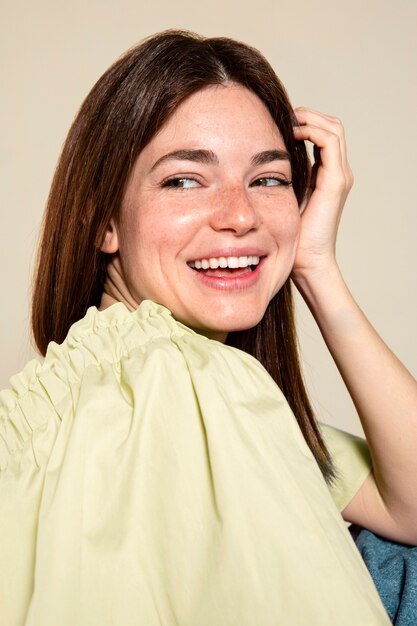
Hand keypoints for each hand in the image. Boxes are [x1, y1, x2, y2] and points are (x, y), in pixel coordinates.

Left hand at [291, 108, 352, 280]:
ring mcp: (339, 176)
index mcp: (328, 175)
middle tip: (283, 117)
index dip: (304, 122)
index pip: (323, 134)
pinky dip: (311, 131)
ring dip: (309, 119)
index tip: (278, 124)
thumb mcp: (283, 199)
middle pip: (331, 126)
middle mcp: (338, 172)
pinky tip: (291, 135)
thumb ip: (281, 179)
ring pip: (333, 128)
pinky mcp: (335, 181)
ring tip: (287, 122)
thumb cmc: (292, 236)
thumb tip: (263, 161)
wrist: (307, 260)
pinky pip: (328, 142)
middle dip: (308, 115)